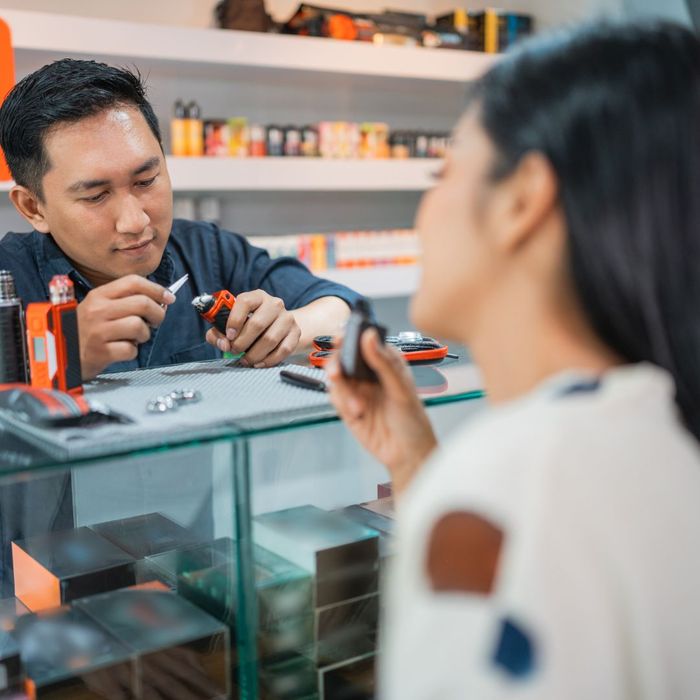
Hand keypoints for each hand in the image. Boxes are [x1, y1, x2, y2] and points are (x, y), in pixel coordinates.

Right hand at [77, 274, 174, 379]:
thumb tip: (161, 299)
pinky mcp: (100, 352)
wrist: (59, 354)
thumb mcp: (99, 308)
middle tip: (155, 322)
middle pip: (142, 303)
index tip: (169, 298)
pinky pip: (131, 350)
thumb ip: (125, 301)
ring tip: (133, 338)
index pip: (133, 282)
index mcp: (99, 295)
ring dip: (144, 335)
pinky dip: (132, 352)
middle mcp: (98, 310)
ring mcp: (98, 331)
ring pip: (138, 326)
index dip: (156, 289)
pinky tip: (122, 350)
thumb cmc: (86, 331)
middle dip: (158, 313)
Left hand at [206, 289, 300, 367]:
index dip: (234, 320)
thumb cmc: (248, 325)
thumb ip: (218, 333)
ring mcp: (287, 318)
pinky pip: (283, 350)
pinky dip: (268, 360)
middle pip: (258, 324)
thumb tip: (223, 344)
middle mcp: (274, 304)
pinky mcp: (296, 333)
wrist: (277, 327)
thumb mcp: (230, 325)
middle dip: (242, 342)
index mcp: (257, 297)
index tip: (228, 336)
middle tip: (234, 351)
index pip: (245, 302)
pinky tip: (258, 363)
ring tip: (245, 360)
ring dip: (254, 354)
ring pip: (270, 339)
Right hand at [327, 328, 437, 494]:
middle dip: (337, 362)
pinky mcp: (348, 408)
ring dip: (342, 389)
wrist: (408, 455)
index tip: (342, 336)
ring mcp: (357, 391)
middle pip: (344, 357)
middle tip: (337, 370)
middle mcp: (369, 374)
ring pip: (337, 378)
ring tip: (355, 404)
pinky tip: (357, 412)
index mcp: (386, 363)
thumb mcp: (401, 389)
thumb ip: (383, 362)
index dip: (352, 337)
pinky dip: (343, 403)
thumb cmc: (413, 420)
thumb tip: (369, 336)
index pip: (365, 342)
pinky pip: (336, 398)